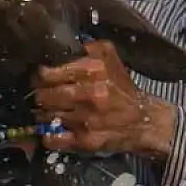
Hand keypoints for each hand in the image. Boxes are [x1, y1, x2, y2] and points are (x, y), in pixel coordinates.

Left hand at [35, 42, 175, 156]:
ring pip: (44, 116)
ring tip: (51, 112)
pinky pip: (52, 138)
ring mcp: (85, 119)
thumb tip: (60, 45)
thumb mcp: (110, 59)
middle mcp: (89, 94)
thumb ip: (87, 48)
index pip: (47, 73)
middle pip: (42, 95)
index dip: (40, 76)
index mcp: (93, 70)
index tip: (42, 78)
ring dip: (43, 115)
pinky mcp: (85, 140)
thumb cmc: (122, 90)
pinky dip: (49, 135)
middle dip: (41, 96)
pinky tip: (54, 131)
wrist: (145, 121)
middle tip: (46, 96)